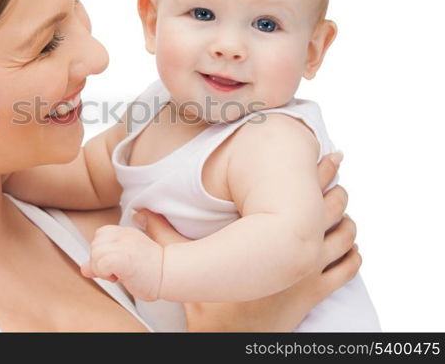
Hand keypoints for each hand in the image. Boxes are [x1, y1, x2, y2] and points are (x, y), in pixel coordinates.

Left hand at [80, 225, 163, 300]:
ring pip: (95, 254)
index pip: (100, 236)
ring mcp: (123, 245)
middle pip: (94, 245)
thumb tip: (84, 267)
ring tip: (121, 275)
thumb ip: (104, 261)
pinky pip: (100, 264)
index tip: (116, 265)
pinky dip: (105, 273)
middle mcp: (123, 235)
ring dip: (103, 269)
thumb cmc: (152, 272)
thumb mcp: (126, 262)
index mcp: (125, 233)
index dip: (104, 252)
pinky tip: (119, 277)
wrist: (171, 275)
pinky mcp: (122, 258)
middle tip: (119, 271)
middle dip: (101, 261)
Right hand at [134, 151, 360, 330]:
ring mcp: (313, 273)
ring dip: (342, 212)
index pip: (304, 193)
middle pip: (333, 205)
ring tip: (339, 194)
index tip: (322, 151)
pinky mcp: (319, 293)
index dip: (317, 168)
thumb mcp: (188, 263)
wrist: (234, 339)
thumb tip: (139, 210)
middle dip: (331, 183)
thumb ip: (163, 235)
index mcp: (270, 237)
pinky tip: (346, 240)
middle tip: (332, 161)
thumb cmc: (215, 307)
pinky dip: (351, 249)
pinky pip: (349, 266)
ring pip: (345, 231)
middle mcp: (300, 252)